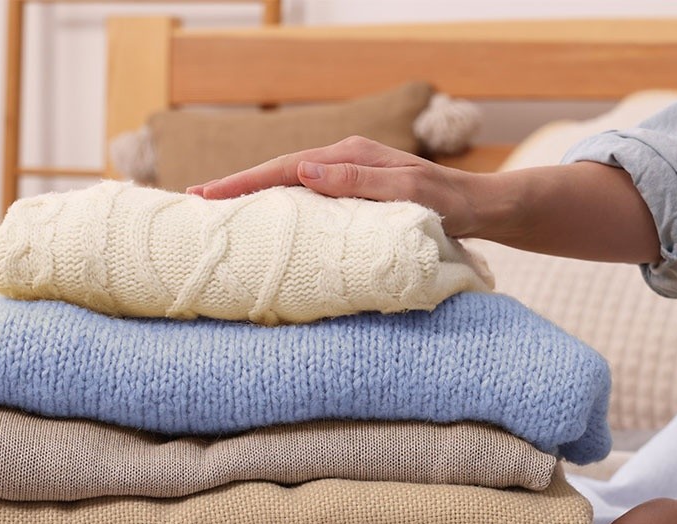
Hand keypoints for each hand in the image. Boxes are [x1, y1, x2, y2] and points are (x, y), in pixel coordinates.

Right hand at [186, 136, 488, 237]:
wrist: (481, 207)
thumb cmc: (448, 203)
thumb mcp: (406, 191)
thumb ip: (357, 182)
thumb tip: (304, 172)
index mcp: (350, 156)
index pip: (286, 168)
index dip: (244, 182)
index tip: (207, 196)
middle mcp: (345, 159)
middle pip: (280, 171)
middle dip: (237, 185)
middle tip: (195, 201)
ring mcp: (349, 174)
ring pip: (291, 183)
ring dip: (255, 194)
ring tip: (219, 208)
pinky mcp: (356, 192)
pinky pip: (308, 196)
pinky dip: (281, 202)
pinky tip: (268, 216)